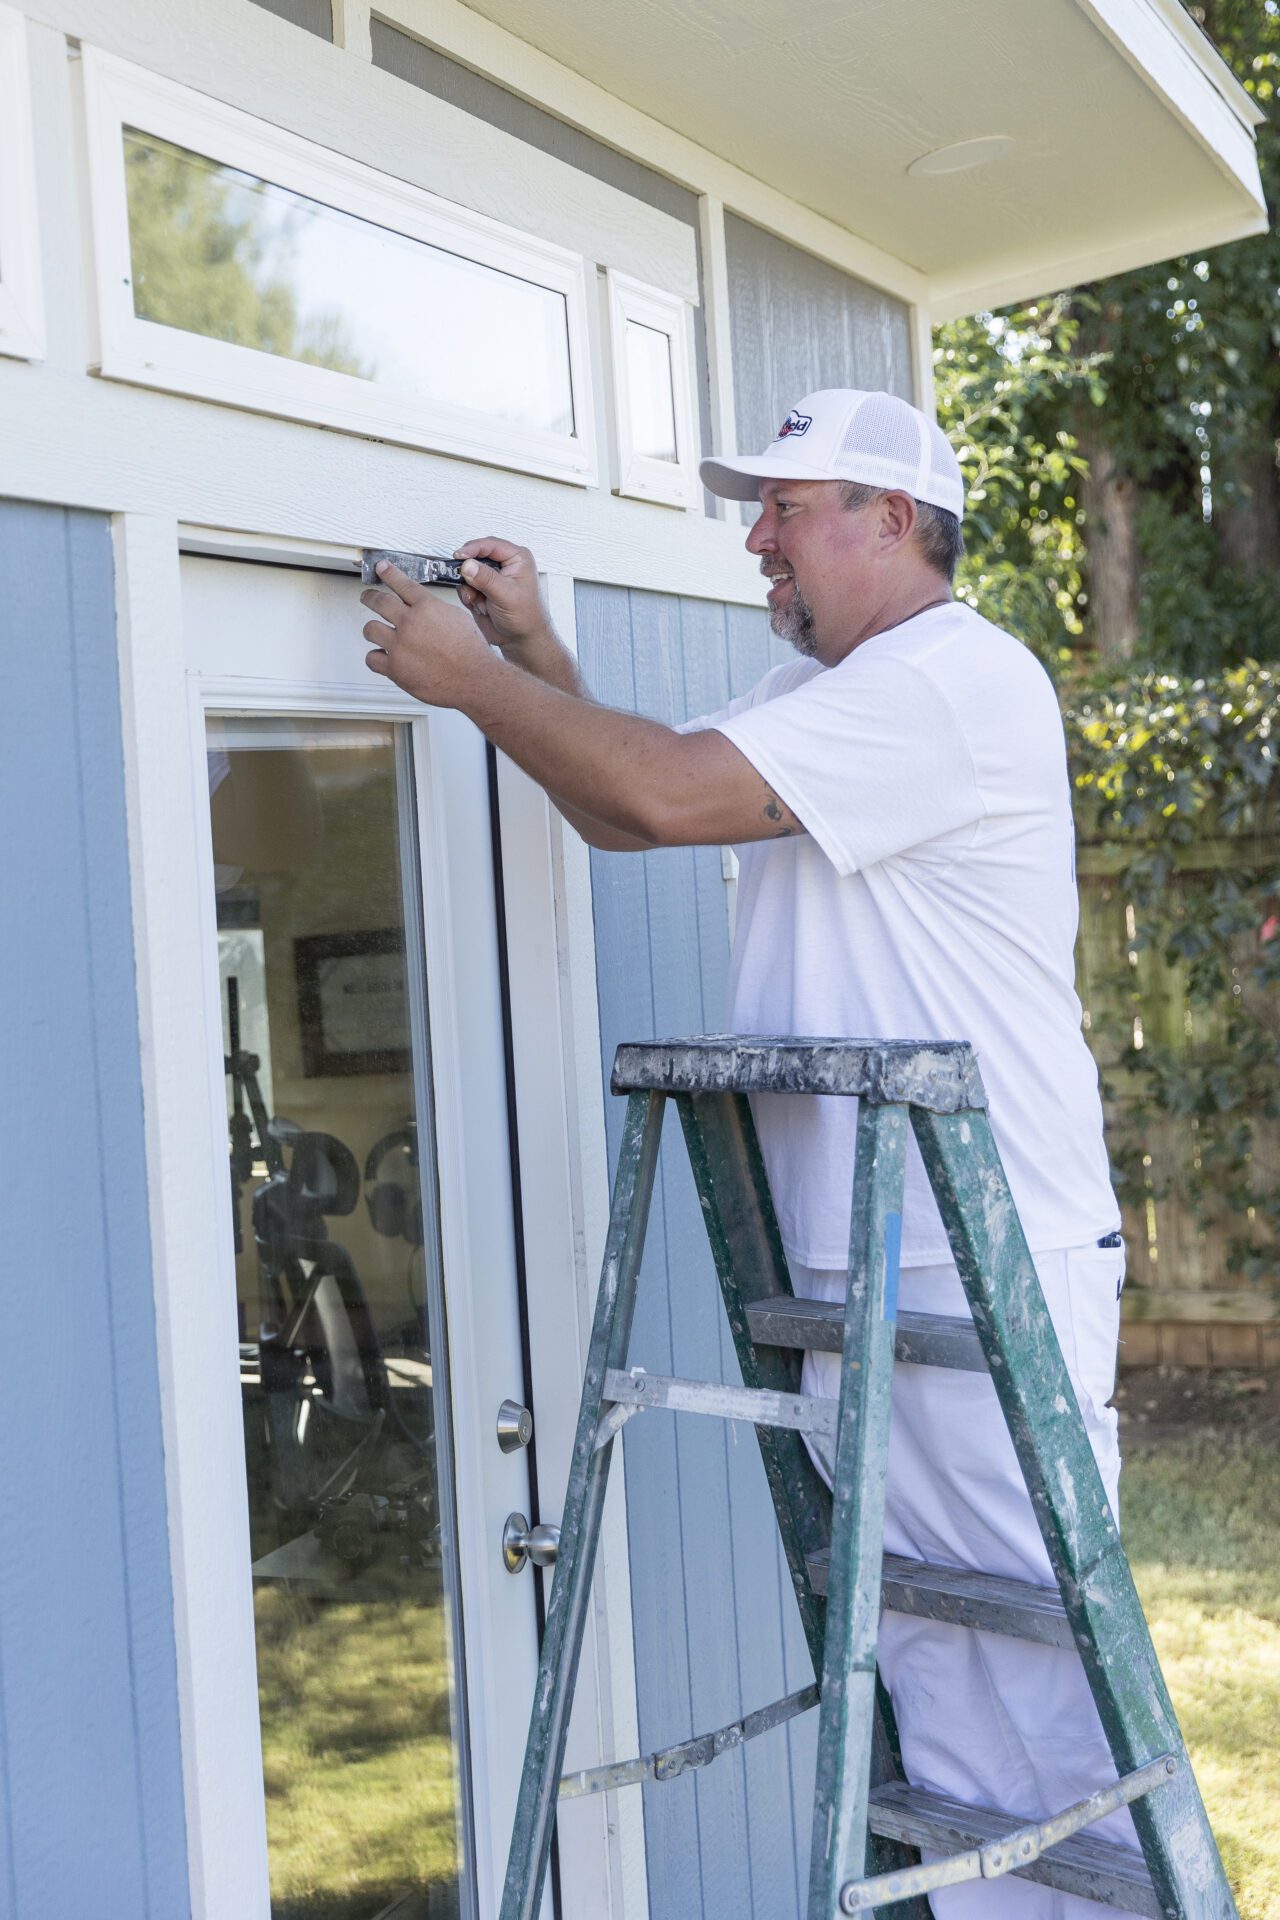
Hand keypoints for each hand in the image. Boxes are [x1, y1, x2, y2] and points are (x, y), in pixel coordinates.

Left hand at [361, 561, 495, 708]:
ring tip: (375, 632)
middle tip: (367, 597)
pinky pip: (372, 659)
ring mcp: (400, 645)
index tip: (381, 568)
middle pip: (379, 602)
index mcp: (427, 607)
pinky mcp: (395, 668)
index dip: (389, 574)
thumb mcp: (457, 617)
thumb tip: (424, 608)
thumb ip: (435, 610)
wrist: (474, 679)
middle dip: (370, 597)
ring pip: (370, 629)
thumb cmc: (470, 652)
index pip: (402, 584)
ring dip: (373, 630)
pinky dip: (376, 658)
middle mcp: (410, 623)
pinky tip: (382, 657)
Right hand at [453, 537, 548, 651]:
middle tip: (465, 580)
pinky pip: (464, 586)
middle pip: (475, 556)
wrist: (521, 640)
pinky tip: (480, 606)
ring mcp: (490, 577)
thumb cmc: (526, 617)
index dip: (473, 549)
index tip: (459, 556)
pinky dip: (468, 597)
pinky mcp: (480, 589)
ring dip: (469, 587)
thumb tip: (468, 565)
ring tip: (479, 600)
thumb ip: (486, 579)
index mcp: (516, 558)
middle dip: (469, 571)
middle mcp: (503, 564)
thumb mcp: (507, 595)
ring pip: (467, 572)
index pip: (490, 545)